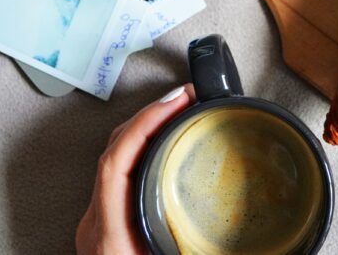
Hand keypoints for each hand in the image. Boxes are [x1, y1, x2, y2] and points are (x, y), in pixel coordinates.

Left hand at [76, 85, 192, 254]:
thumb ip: (196, 249)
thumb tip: (240, 248)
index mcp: (110, 234)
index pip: (117, 163)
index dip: (144, 124)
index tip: (173, 103)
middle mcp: (97, 224)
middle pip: (114, 151)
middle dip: (148, 116)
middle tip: (183, 98)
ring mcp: (98, 223)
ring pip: (115, 159)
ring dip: (145, 130)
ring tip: (176, 112)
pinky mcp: (107, 226)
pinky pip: (119, 174)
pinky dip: (142, 151)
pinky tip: (163, 146)